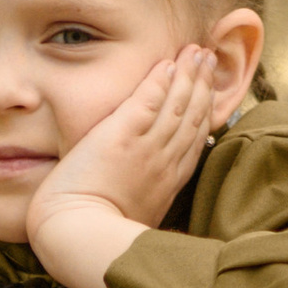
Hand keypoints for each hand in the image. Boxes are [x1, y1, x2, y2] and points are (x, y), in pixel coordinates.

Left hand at [27, 45, 224, 287]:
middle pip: (191, 115)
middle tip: (209, 57)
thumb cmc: (97, 236)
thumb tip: (149, 197)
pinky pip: (147, 102)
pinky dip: (159, 82)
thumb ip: (146, 198)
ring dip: (187, 75)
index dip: (204, 110)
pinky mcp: (121, 137)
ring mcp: (145, 148)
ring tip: (195, 51)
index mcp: (169, 182)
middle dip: (203, 84)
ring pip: (175, 104)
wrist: (78, 235)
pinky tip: (167, 63)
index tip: (209, 90)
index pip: (194, 138)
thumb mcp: (136, 220)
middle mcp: (164, 162)